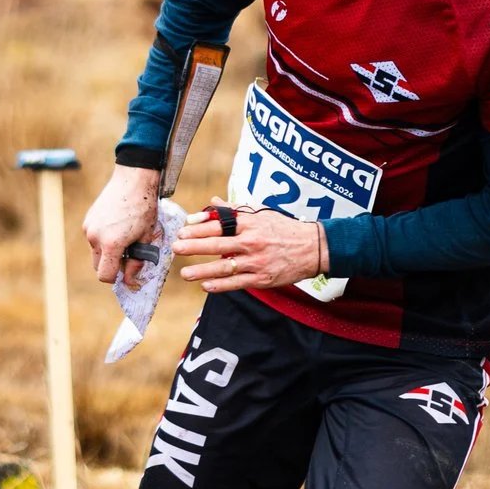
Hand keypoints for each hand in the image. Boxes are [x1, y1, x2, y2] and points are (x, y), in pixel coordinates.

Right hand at [83, 164, 164, 288]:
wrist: (133, 180)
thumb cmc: (144, 208)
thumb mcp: (146, 238)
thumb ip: (137, 262)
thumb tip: (129, 280)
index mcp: (111, 244)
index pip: (105, 276)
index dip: (116, 278)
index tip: (127, 271)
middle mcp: (95, 237)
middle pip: (98, 266)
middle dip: (111, 265)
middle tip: (128, 254)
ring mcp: (89, 228)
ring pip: (95, 252)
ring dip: (106, 252)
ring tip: (123, 237)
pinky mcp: (87, 220)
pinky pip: (93, 238)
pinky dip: (102, 239)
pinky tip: (116, 226)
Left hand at [175, 205, 326, 292]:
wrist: (313, 248)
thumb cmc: (284, 228)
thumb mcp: (261, 213)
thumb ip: (235, 209)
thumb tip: (211, 202)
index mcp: (250, 224)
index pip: (220, 224)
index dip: (200, 227)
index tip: (183, 230)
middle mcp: (252, 242)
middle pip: (218, 243)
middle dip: (194, 246)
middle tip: (176, 248)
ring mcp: (257, 262)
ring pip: (225, 267)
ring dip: (202, 270)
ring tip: (185, 273)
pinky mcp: (263, 279)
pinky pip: (238, 283)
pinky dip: (220, 285)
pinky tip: (205, 285)